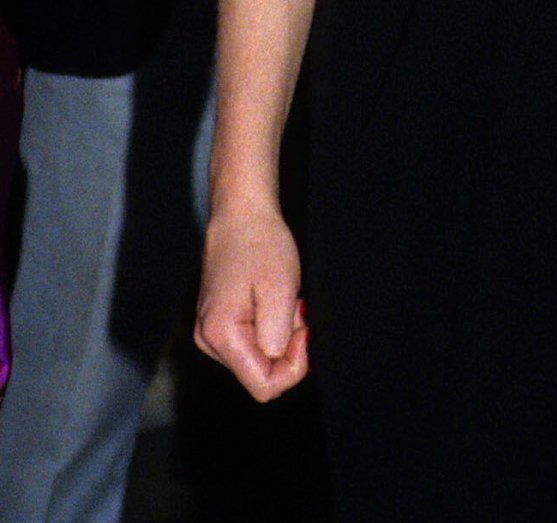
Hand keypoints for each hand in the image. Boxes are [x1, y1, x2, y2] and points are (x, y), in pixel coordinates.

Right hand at [195, 203, 308, 400]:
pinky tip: (271, 302)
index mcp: (220, 336)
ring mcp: (210, 333)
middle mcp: (208, 341)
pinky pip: (251, 344)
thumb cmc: (261, 245)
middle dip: (286, 348)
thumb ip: (278, 338)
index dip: (293, 366)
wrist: (241, 214)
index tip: (303, 331)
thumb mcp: (280, 291)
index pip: (264, 386)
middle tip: (294, 309)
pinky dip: (269, 328)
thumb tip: (278, 362)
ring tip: (281, 301)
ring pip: (256, 359)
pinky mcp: (217, 324)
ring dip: (278, 337)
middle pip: (259, 375)